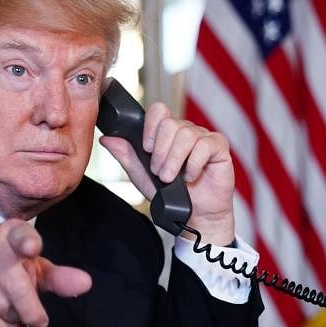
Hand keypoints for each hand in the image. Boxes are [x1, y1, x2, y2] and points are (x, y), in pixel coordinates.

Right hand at [0, 219, 91, 326]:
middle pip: (14, 281)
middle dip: (30, 308)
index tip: (32, 248)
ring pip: (0, 303)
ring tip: (16, 315)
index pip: (20, 234)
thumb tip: (85, 283)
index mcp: (11, 233)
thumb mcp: (36, 272)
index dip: (26, 241)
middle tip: (40, 322)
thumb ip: (59, 278)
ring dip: (13, 318)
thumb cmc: (7, 272)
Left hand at [99, 101, 235, 246]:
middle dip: (161, 152)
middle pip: (170, 124)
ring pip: (186, 134)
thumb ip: (126, 155)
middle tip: (160, 172)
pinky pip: (204, 145)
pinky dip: (194, 164)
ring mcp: (203, 137)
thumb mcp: (141, 174)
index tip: (146, 149)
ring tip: (172, 178)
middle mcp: (185, 131)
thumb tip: (107, 138)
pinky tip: (191, 176)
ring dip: (175, 160)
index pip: (158, 111)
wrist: (193, 215)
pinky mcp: (218, 147)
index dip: (150, 128)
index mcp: (167, 133)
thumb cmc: (170, 194)